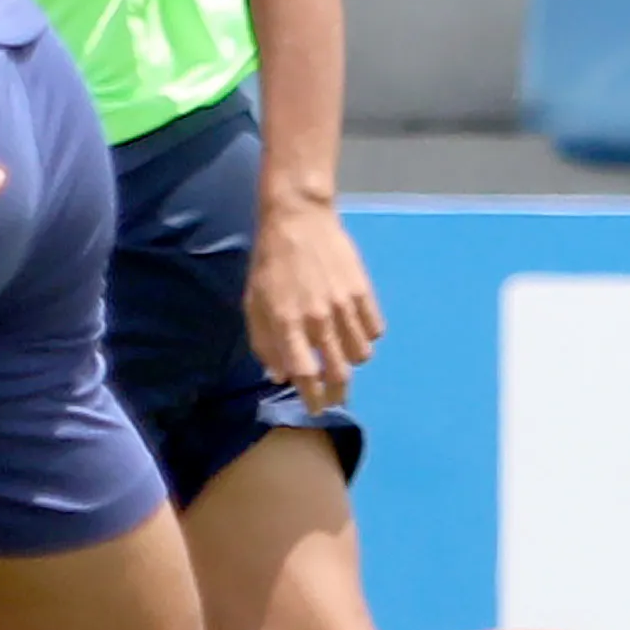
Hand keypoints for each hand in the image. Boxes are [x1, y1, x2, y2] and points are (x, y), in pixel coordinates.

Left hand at [243, 192, 383, 410]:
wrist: (298, 220)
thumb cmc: (270, 264)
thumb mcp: (254, 303)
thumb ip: (265, 341)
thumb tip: (279, 375)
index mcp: (287, 323)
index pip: (305, 375)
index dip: (312, 398)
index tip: (316, 409)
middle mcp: (318, 319)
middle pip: (339, 373)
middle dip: (338, 393)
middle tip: (335, 398)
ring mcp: (344, 305)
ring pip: (361, 354)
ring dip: (352, 362)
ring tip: (342, 357)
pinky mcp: (364, 291)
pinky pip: (375, 330)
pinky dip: (367, 337)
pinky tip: (355, 331)